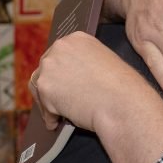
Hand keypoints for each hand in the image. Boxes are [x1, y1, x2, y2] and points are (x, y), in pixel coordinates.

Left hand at [31, 31, 150, 133]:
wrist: (122, 103)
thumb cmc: (122, 89)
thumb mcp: (105, 64)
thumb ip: (85, 65)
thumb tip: (73, 79)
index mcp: (77, 38)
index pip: (59, 54)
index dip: (60, 71)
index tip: (61, 82)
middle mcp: (60, 47)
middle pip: (45, 68)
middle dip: (51, 86)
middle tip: (57, 100)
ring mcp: (50, 66)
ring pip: (40, 86)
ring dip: (47, 101)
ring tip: (56, 115)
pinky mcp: (45, 87)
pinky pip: (44, 106)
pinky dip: (50, 117)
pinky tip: (57, 123)